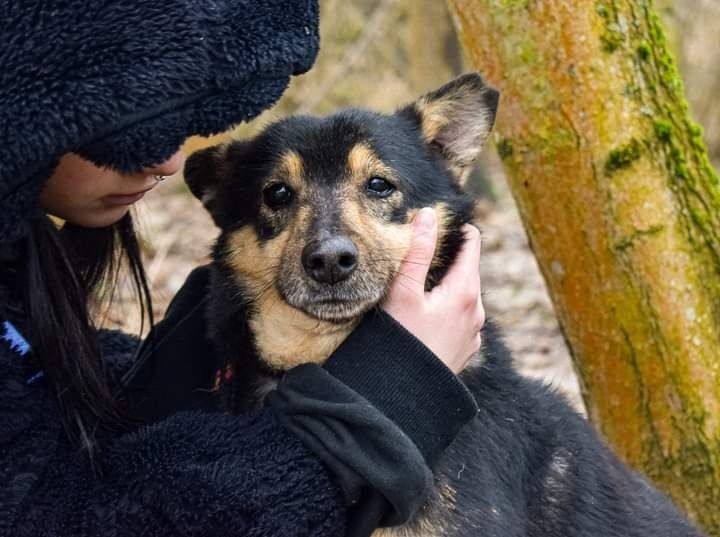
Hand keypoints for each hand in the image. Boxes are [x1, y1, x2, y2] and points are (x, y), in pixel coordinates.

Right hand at [382, 208, 484, 373]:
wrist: (405, 396)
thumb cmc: (402, 342)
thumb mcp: (404, 292)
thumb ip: (417, 251)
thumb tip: (428, 215)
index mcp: (466, 292)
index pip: (471, 245)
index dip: (458, 229)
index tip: (441, 221)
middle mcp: (477, 312)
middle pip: (468, 270)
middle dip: (450, 257)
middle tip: (424, 248)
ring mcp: (473, 334)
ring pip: (465, 296)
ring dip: (448, 284)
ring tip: (422, 282)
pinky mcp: (464, 350)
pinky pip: (461, 319)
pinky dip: (448, 308)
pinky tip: (427, 313)